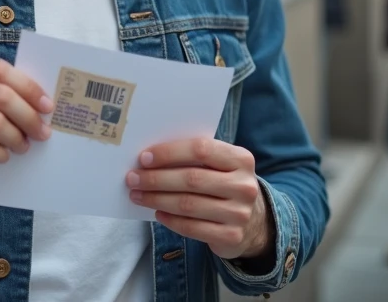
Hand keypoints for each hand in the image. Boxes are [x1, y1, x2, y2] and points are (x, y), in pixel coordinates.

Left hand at [126, 138, 271, 261]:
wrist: (254, 222)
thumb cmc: (225, 185)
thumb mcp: (221, 166)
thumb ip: (196, 159)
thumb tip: (151, 158)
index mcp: (241, 159)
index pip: (201, 149)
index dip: (170, 153)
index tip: (144, 158)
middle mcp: (244, 185)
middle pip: (191, 179)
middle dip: (156, 178)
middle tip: (133, 178)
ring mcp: (239, 213)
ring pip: (188, 205)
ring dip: (157, 199)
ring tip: (138, 195)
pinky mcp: (231, 236)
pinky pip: (191, 227)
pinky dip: (170, 220)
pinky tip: (157, 212)